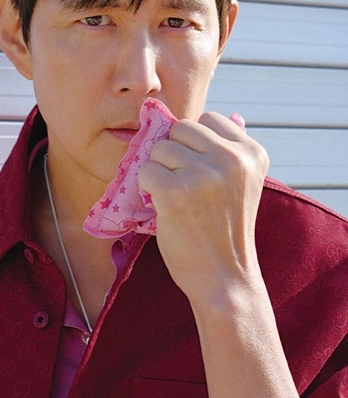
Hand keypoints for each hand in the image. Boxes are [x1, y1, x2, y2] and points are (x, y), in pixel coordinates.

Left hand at [138, 106, 268, 314]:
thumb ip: (231, 151)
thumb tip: (216, 116)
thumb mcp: (242, 186)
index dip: (195, 144)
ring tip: (177, 201)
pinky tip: (164, 209)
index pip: (209, 119)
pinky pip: (147, 171)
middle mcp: (232, 158)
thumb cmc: (226, 235)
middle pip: (182, 128)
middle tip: (184, 189)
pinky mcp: (177, 190)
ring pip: (161, 148)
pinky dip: (148, 189)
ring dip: (161, 172)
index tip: (199, 174)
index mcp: (252, 153)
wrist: (224, 280)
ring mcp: (204, 173)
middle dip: (175, 155)